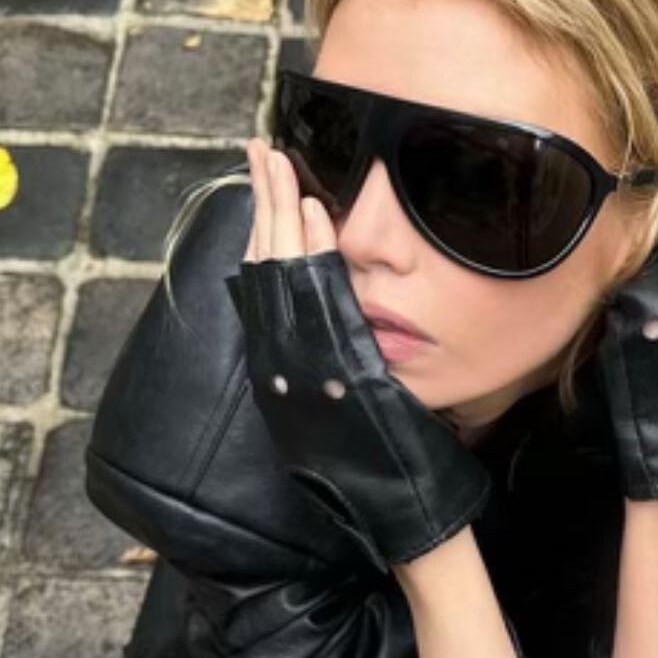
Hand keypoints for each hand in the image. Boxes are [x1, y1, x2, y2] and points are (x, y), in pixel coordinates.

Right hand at [223, 139, 493, 572]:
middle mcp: (282, 360)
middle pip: (264, 261)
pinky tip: (315, 212)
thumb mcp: (348, 403)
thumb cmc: (383, 465)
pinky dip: (310, 251)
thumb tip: (336, 321)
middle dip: (263, 201)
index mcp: (282, 365)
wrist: (398, 508)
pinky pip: (316, 297)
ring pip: (281, 270)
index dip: (262, 226)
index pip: (264, 279)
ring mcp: (304, 361)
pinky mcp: (333, 363)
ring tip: (281, 162)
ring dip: (281, 211)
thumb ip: (337, 359)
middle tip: (260, 149)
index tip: (266, 185)